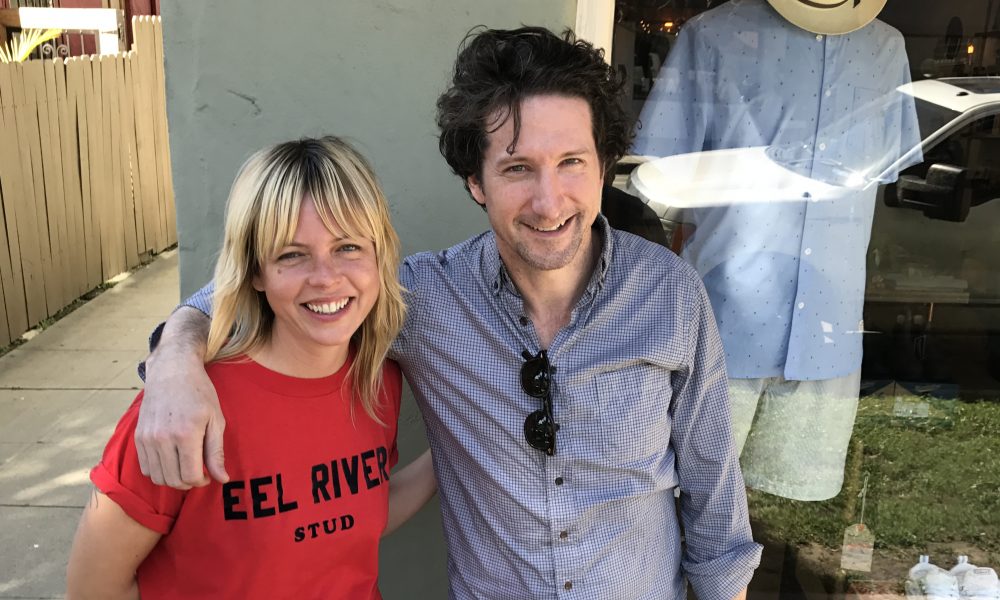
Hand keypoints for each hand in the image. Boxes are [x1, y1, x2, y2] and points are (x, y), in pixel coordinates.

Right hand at [133, 308, 226, 488]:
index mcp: (186, 434)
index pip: (190, 476)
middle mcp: (163, 439)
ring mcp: (147, 438)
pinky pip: (146, 468)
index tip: (208, 475)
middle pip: (173, 480)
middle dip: (189, 483)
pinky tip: (171, 460)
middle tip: (198, 472)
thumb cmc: (199, 393)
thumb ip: (216, 452)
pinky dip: (159, 471)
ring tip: (185, 467)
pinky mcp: (138, 437)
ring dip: (173, 479)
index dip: (202, 481)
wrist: (172, 371)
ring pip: (157, 477)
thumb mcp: (216, 420)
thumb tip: (222, 478)